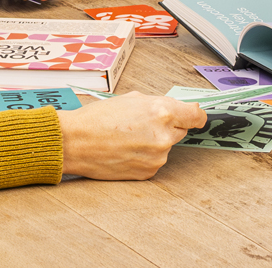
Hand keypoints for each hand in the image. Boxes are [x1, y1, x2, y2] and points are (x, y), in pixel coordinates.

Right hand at [56, 93, 205, 179]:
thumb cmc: (97, 119)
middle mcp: (164, 136)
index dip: (194, 115)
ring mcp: (157, 157)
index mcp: (162, 112)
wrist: (75, 142)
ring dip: (153, 142)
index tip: (193, 116)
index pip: (196, 116)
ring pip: (165, 146)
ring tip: (127, 137)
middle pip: (180, 130)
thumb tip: (173, 109)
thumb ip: (157, 104)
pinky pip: (154, 161)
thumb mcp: (130, 99)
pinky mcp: (148, 172)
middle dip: (166, 126)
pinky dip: (144, 156)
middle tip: (142, 124)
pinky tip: (125, 150)